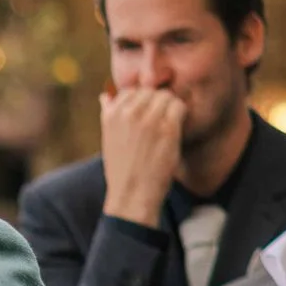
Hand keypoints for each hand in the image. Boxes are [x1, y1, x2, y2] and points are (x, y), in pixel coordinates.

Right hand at [99, 89, 187, 227]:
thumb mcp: (108, 138)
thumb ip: (108, 114)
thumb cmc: (121, 168)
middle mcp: (128, 113)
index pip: (133, 91)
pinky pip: (179, 107)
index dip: (143, 102)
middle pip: (151, 91)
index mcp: (112, 114)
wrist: (132, 194)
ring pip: (166, 96)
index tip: (148, 116)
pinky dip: (181, 114)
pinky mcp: (167, 128)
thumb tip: (104, 95)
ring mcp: (148, 120)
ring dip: (170, 108)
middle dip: (158, 102)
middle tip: (162, 120)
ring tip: (169, 125)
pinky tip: (177, 128)